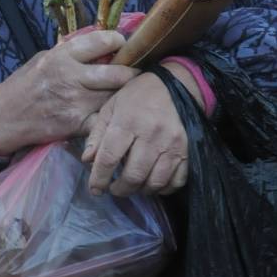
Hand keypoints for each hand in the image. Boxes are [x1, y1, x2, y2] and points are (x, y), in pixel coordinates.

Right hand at [0, 29, 138, 156]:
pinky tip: (112, 116)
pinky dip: (111, 118)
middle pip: (118, 74)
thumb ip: (68, 54)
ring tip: (128, 95)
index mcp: (61, 56)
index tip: (122, 45)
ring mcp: (76, 103)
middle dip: (131, 73)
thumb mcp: (41, 59)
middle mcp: (71, 77)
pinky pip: (104, 120)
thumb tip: (96, 47)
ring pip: (115, 98)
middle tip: (135, 74)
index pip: (102, 41)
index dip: (118, 41)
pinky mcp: (76, 125)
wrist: (2, 119)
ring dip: (123, 97)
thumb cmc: (21, 86)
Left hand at [81, 71, 188, 196]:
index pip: (109, 158)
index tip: (95, 189)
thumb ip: (98, 134)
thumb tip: (87, 160)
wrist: (177, 85)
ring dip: (141, 191)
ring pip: (155, 182)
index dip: (99, 178)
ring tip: (133, 186)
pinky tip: (154, 184)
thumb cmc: (138, 96)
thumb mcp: (111, 107)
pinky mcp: (188, 151)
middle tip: (114, 189)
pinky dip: (164, 189)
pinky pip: (177, 180)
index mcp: (128, 122)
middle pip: (134, 175)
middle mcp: (151, 135)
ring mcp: (172, 145)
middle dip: (121, 189)